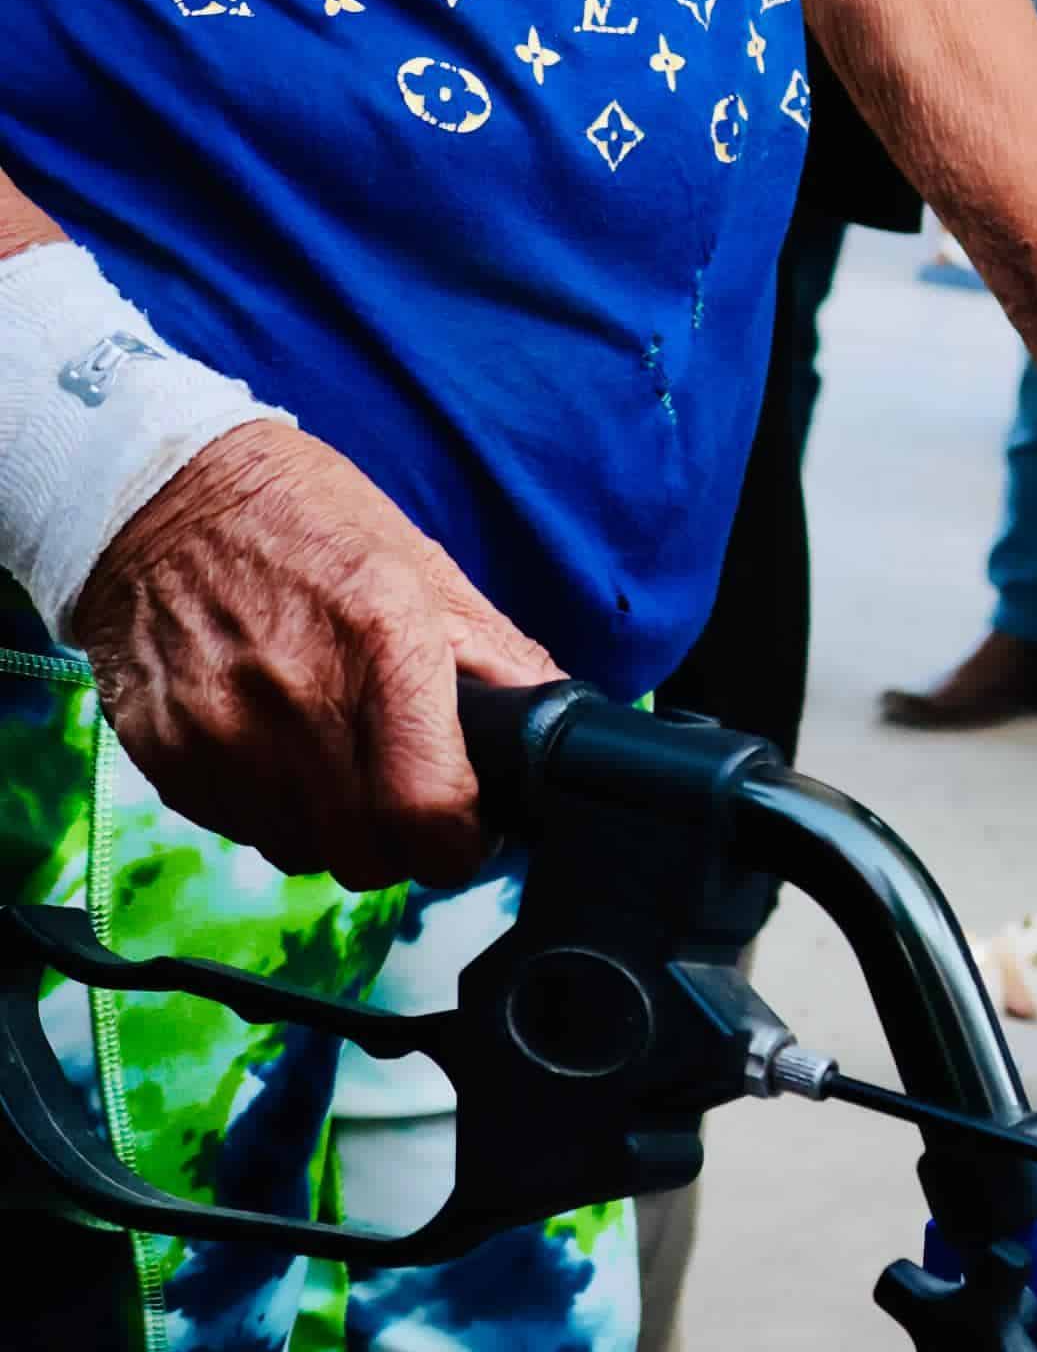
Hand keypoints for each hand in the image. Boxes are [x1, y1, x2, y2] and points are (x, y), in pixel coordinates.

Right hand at [71, 420, 561, 887]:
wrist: (160, 496)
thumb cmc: (305, 520)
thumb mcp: (421, 564)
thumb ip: (498, 655)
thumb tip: (560, 718)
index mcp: (383, 641)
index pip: (429, 811)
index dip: (458, 843)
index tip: (465, 832)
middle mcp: (299, 700)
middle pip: (368, 855)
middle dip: (399, 843)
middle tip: (403, 796)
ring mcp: (223, 734)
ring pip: (303, 853)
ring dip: (331, 827)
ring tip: (333, 757)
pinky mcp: (168, 755)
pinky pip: (239, 829)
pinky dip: (268, 807)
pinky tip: (272, 744)